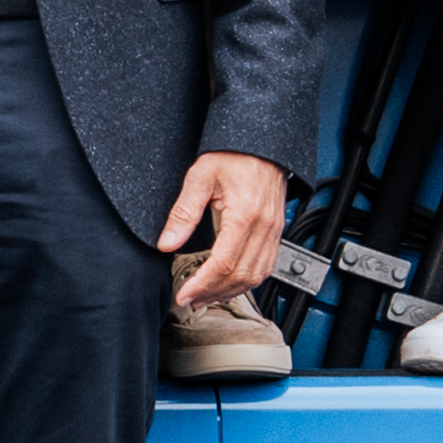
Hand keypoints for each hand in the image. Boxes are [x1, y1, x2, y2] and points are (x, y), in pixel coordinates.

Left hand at [159, 150, 292, 310]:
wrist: (262, 142)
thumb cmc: (233, 155)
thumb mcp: (200, 176)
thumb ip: (183, 212)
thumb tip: (167, 242)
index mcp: (245, 215)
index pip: (223, 263)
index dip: (202, 284)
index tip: (184, 294)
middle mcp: (264, 227)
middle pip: (240, 275)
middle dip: (213, 293)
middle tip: (189, 300)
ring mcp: (274, 231)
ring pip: (256, 276)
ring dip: (230, 291)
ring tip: (205, 297)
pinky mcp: (276, 231)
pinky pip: (266, 266)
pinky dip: (247, 281)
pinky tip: (229, 284)